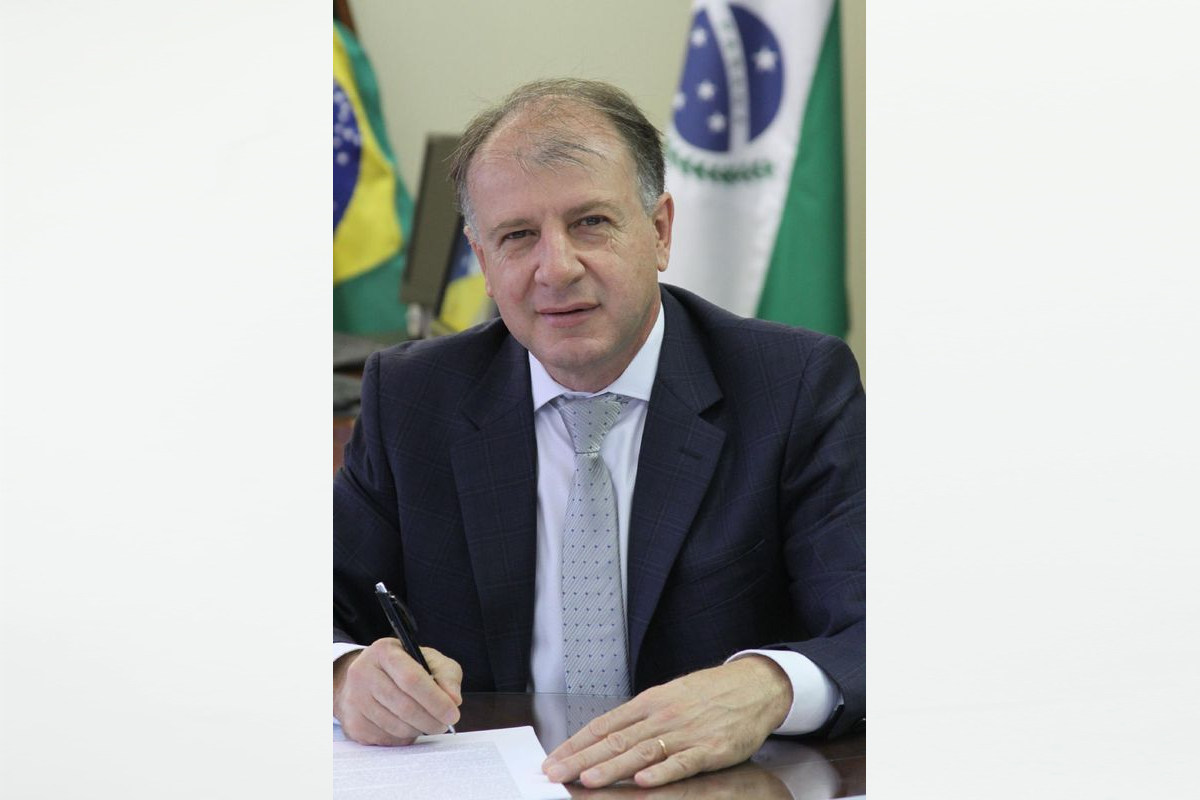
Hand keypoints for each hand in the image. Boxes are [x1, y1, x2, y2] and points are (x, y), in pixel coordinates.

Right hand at [332, 638, 462, 744]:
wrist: (367, 678)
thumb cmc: (405, 668)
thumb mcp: (429, 661)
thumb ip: (447, 676)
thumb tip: (454, 700)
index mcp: (384, 651)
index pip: (411, 679)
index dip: (435, 700)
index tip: (453, 713)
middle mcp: (363, 673)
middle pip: (404, 706)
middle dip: (431, 720)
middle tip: (445, 724)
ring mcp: (354, 700)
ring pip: (396, 726)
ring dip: (420, 730)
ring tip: (429, 723)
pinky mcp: (354, 723)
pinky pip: (387, 739)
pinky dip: (405, 737)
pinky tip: (409, 725)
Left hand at [542, 656, 791, 787]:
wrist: (754, 685)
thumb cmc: (707, 693)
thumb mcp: (667, 696)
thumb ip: (637, 718)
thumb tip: (602, 737)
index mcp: (648, 703)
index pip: (603, 726)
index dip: (575, 744)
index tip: (552, 760)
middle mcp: (661, 716)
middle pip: (615, 741)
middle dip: (582, 760)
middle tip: (555, 774)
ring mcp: (685, 733)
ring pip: (642, 752)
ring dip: (613, 767)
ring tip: (588, 779)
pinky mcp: (711, 749)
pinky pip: (682, 762)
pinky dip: (662, 772)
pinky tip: (644, 781)